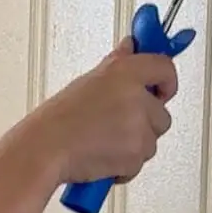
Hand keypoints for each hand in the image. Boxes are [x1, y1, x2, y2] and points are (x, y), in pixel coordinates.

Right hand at [30, 42, 177, 186]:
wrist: (46, 149)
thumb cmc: (60, 118)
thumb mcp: (89, 81)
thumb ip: (118, 63)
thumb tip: (131, 47)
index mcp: (125, 72)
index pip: (165, 68)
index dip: (165, 81)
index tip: (160, 87)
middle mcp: (136, 97)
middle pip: (162, 113)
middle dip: (145, 122)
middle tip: (116, 123)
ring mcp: (138, 128)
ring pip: (152, 140)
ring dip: (134, 144)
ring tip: (104, 140)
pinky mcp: (135, 155)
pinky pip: (140, 162)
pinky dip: (124, 165)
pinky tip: (102, 156)